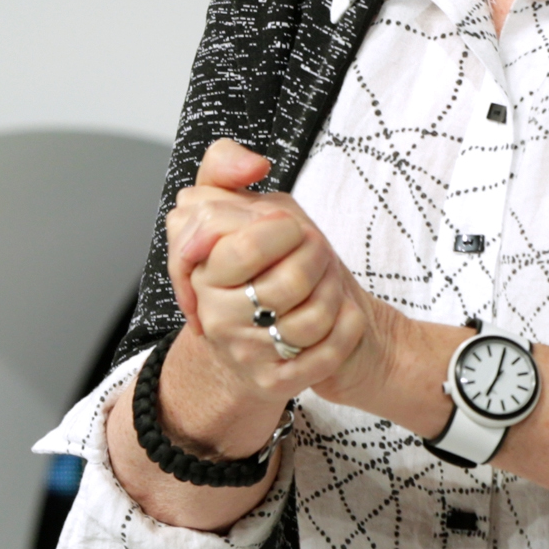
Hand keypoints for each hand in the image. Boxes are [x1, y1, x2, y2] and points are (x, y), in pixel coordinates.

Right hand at [159, 139, 409, 432]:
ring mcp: (243, 353)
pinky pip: (326, 355)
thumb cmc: (268, 262)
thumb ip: (225, 166)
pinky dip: (348, 328)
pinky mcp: (273, 384)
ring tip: (326, 286)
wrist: (293, 325)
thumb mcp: (247, 202)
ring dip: (335, 293)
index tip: (291, 229)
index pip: (245, 246)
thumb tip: (252, 164)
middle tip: (316, 257)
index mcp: (200, 270)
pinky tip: (342, 317)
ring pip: (312, 320)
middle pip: (290, 283)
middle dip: (318, 260)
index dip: (285, 232)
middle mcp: (214, 316)